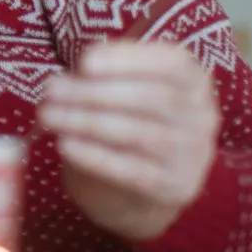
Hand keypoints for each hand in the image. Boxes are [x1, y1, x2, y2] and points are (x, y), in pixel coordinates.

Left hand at [37, 41, 218, 240]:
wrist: (141, 190)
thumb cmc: (127, 123)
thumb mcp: (120, 91)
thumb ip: (106, 75)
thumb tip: (78, 71)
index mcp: (194, 80)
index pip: (172, 63)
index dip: (128, 61)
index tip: (84, 62)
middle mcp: (202, 116)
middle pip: (153, 99)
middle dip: (96, 93)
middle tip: (52, 90)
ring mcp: (194, 154)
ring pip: (141, 134)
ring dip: (88, 122)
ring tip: (49, 116)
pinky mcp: (176, 187)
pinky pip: (134, 171)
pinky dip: (95, 157)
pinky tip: (65, 145)